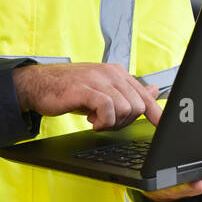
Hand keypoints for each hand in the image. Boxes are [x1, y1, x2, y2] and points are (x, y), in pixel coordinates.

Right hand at [13, 63, 161, 130]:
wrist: (38, 85)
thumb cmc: (70, 89)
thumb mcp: (102, 90)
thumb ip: (127, 92)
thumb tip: (153, 91)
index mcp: (118, 73)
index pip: (145, 95)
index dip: (156, 114)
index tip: (163, 128)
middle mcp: (111, 74)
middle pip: (138, 106)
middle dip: (125, 121)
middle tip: (106, 122)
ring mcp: (98, 80)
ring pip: (126, 108)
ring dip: (113, 123)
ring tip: (96, 120)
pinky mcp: (85, 89)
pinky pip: (108, 109)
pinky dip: (103, 121)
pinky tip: (92, 122)